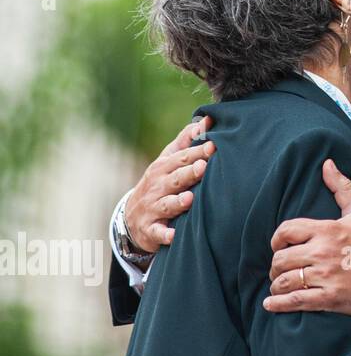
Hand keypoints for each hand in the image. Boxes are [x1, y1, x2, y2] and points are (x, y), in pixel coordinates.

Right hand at [124, 117, 214, 251]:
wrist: (132, 217)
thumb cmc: (160, 183)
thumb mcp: (168, 161)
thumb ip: (186, 141)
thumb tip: (206, 119)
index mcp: (163, 168)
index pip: (181, 158)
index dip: (197, 152)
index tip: (214, 146)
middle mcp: (157, 187)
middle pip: (175, 179)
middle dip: (188, 173)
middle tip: (203, 167)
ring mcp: (152, 208)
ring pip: (166, 205)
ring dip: (176, 202)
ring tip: (189, 199)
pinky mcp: (150, 230)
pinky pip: (158, 233)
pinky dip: (164, 235)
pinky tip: (173, 236)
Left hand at [263, 159, 350, 315]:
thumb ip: (341, 188)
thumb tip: (327, 164)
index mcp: (328, 230)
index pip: (286, 230)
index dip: (277, 239)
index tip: (280, 245)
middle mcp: (323, 252)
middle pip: (281, 259)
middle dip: (276, 266)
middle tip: (280, 270)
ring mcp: (326, 276)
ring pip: (285, 280)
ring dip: (277, 285)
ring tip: (279, 286)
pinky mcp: (330, 298)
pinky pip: (294, 301)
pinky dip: (277, 303)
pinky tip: (271, 303)